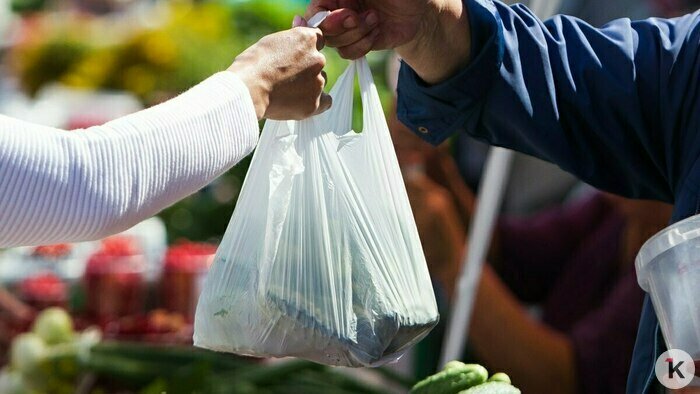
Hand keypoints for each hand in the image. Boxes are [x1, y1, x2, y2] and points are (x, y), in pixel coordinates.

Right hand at [228, 28, 330, 119]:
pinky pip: (325, 102)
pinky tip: (300, 102)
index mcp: (307, 39)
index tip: (295, 56)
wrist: (249, 89)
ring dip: (309, 86)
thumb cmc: (253, 65)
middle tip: (285, 77)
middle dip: (306, 68)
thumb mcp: (271, 41)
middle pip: (318, 63)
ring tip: (287, 91)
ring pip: (320, 82)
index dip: (305, 49)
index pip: (317, 39)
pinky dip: (315, 102)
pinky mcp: (315, 103)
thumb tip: (301, 21)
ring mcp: (318, 82)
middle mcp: (318, 59)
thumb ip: (291, 36)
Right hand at [307, 0, 469, 83]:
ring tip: (376, 19)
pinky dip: (363, 45)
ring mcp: (348, 29)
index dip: (322, 18)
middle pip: (322, 30)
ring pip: (336, 43)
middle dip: (342, 27)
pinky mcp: (359, 44)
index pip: (315, 10)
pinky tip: (377, 32)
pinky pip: (349, 53)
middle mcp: (338, 11)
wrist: (419, 7)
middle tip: (361, 16)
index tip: (347, 15)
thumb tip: (332, 0)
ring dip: (358, 34)